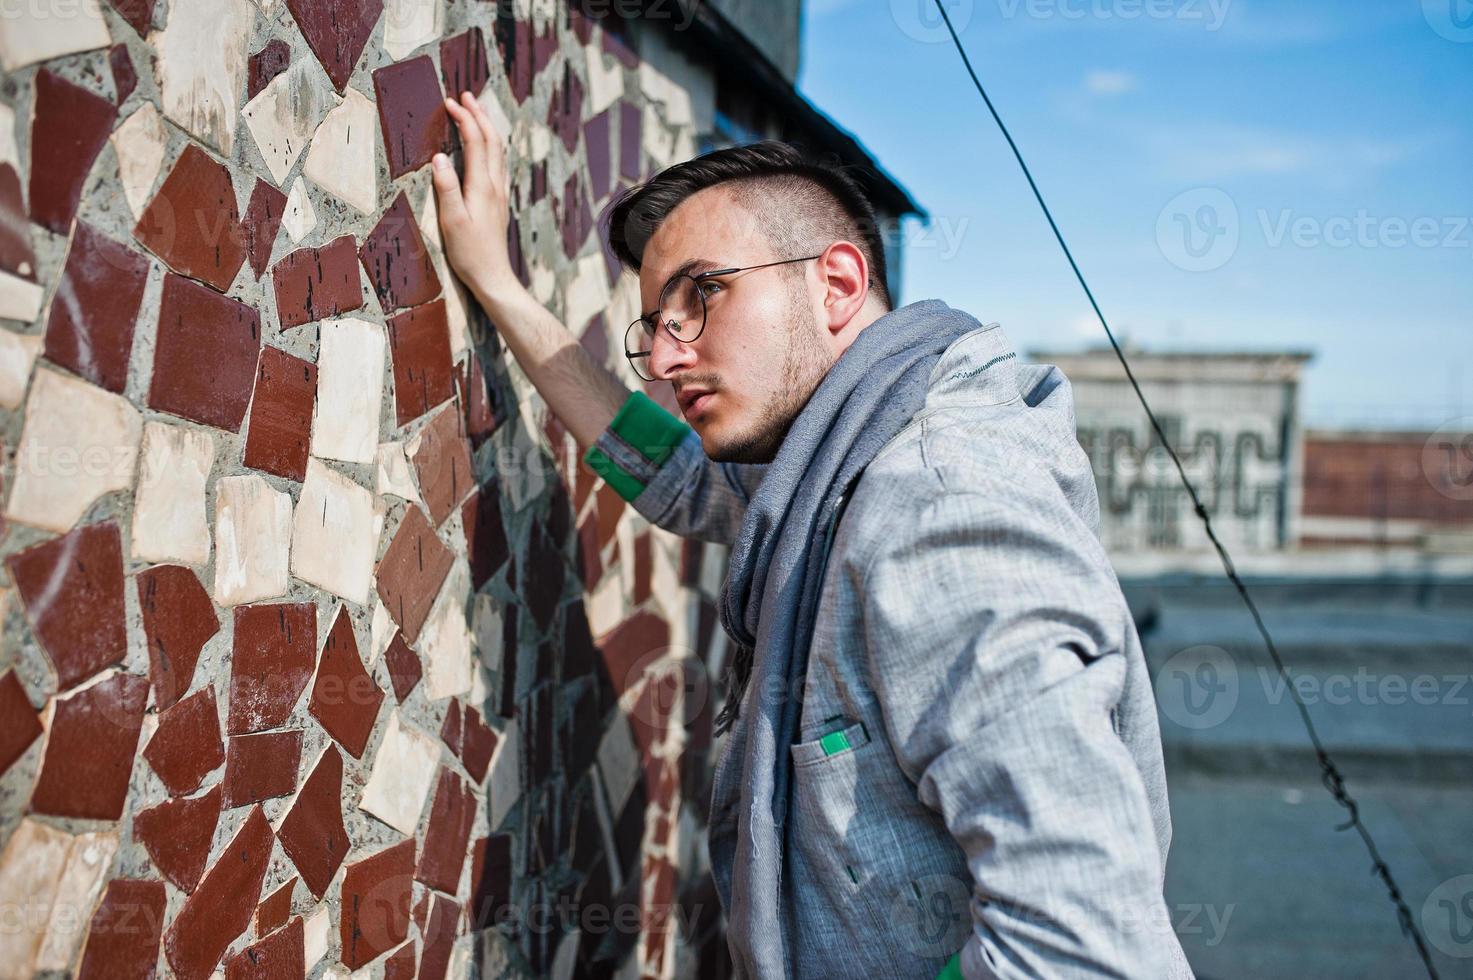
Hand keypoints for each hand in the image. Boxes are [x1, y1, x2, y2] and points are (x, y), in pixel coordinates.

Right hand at [432, 92, 521, 301]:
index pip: (476, 142)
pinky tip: (485, 147)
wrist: (493, 276)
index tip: (450, 102)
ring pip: (498, 151)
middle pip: (492, 140)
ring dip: (487, 127)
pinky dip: (490, 145)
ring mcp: (499, 193)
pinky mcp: (499, 202)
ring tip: (476, 111)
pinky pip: (497, 164)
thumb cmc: (470, 253)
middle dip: (479, 115)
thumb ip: (447, 188)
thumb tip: (438, 157)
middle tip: (466, 96)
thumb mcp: (452, 221)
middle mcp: (495, 186)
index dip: (464, 119)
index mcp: (482, 187)